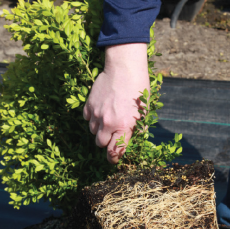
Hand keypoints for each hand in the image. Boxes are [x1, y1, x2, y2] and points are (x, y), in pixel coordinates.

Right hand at [83, 43, 149, 163]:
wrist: (124, 69)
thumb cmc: (138, 90)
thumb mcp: (143, 112)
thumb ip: (136, 129)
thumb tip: (131, 141)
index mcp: (124, 127)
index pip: (115, 152)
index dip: (114, 158)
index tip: (114, 159)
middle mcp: (109, 123)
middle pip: (100, 144)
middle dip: (105, 143)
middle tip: (111, 136)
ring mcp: (97, 114)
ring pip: (93, 132)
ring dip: (99, 130)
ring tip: (107, 120)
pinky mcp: (89, 105)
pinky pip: (86, 119)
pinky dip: (92, 118)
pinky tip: (100, 111)